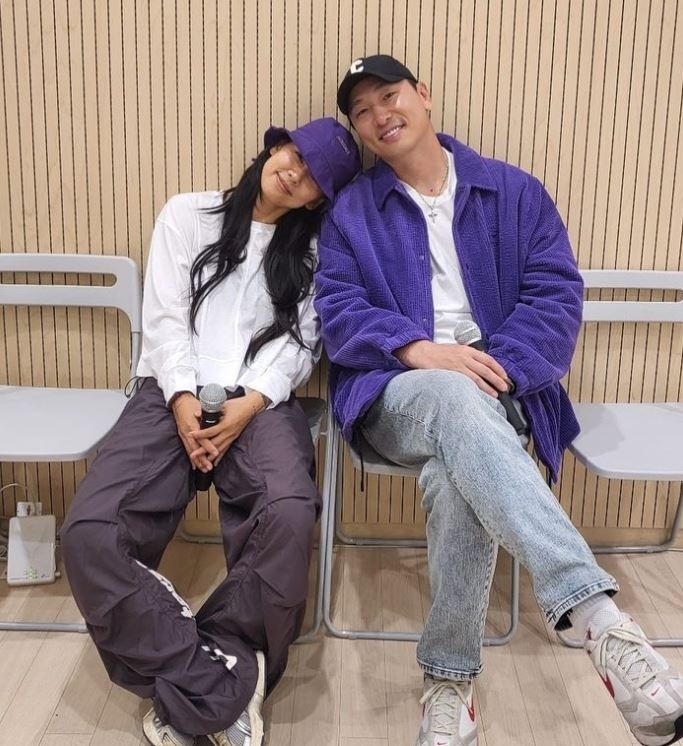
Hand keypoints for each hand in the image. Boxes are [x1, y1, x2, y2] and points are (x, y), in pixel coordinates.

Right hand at [170, 392, 213, 471]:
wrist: (179, 401)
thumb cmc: (191, 403)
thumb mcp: (200, 408)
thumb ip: (208, 416)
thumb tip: (218, 420)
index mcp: (193, 424)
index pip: (202, 438)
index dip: (209, 446)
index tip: (216, 453)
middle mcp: (187, 432)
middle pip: (196, 448)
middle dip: (202, 459)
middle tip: (209, 467)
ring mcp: (183, 435)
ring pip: (191, 451)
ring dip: (197, 461)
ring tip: (204, 469)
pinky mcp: (182, 436)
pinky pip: (187, 449)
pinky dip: (191, 458)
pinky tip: (195, 466)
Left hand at [188, 391, 264, 466]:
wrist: (251, 407)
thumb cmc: (238, 404)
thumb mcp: (223, 405)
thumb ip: (210, 410)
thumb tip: (196, 414)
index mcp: (226, 424)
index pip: (210, 431)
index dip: (199, 434)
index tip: (190, 435)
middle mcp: (229, 432)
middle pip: (214, 444)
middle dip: (202, 451)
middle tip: (192, 455)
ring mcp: (232, 436)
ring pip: (219, 449)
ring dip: (210, 457)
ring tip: (202, 463)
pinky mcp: (234, 438)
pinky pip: (226, 449)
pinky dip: (220, 456)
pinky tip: (215, 462)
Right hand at [395, 340, 509, 396]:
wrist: (423, 352)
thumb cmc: (438, 353)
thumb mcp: (456, 350)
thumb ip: (468, 357)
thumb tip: (480, 367)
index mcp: (467, 350)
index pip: (488, 359)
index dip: (498, 368)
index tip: (504, 376)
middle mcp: (465, 356)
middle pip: (486, 368)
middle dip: (497, 379)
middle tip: (505, 387)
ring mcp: (459, 364)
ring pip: (479, 376)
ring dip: (489, 386)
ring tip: (496, 394)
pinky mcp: (452, 372)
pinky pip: (467, 381)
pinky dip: (476, 387)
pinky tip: (481, 393)